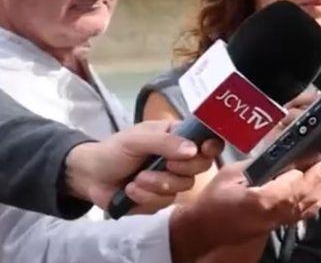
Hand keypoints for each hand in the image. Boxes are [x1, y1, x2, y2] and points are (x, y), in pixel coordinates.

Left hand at [64, 119, 222, 211]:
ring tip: (136, 179)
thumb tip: (193, 150)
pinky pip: (165, 202)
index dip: (211, 146)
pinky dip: (145, 196)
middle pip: (201, 166)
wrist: (89, 177)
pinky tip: (131, 191)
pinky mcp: (159, 199)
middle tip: (165, 164)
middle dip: (180, 168)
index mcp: (177, 137)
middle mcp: (179, 158)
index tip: (204, 150)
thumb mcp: (137, 139)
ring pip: (183, 186)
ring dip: (157, 184)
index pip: (207, 139)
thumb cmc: (113, 151)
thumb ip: (165, 142)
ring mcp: (171, 180)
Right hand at [168, 159, 320, 261]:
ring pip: (307, 207)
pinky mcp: (275, 227)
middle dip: (320, 179)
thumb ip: (259, 164)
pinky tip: (320, 192)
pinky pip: (301, 215)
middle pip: (305, 196)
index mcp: (261, 199)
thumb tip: (282, 153)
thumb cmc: (214, 199)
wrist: (204, 228)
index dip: (310, 171)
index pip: (294, 184)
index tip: (320, 158)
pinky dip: (314, 203)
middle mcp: (273, 214)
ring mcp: (276, 223)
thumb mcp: (233, 173)